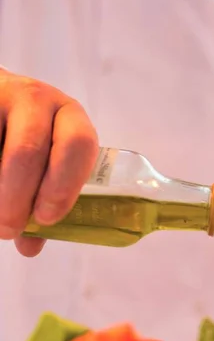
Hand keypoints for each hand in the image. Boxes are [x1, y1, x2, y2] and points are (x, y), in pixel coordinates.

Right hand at [0, 69, 98, 256]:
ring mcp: (3, 94)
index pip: (78, 144)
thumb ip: (43, 199)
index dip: (64, 184)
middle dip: (18, 198)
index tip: (46, 218)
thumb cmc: (24, 137)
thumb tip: (30, 246)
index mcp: (69, 116)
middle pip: (28, 151)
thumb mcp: (44, 159)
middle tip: (9, 229)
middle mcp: (38, 99)